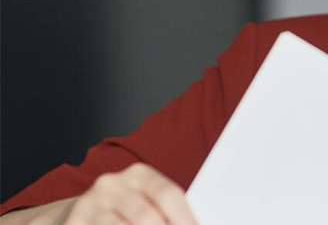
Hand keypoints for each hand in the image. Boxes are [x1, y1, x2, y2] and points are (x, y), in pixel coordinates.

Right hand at [57, 163, 196, 224]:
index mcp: (138, 175)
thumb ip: (165, 214)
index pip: (169, 195)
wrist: (76, 217)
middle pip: (147, 217)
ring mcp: (88, 204)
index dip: (185, 220)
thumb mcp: (144, 204)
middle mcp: (112, 184)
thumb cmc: (123, 213)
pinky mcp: (74, 223)